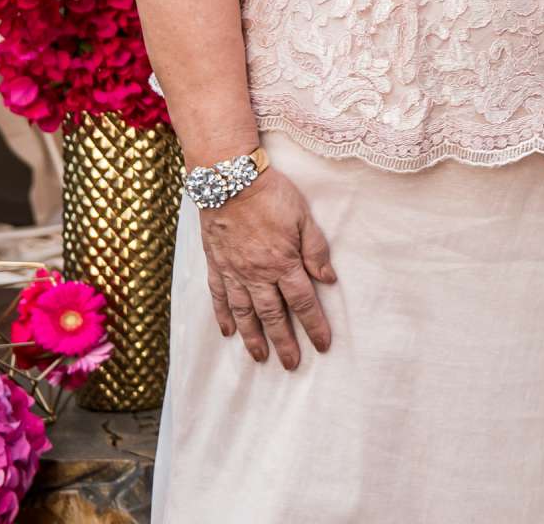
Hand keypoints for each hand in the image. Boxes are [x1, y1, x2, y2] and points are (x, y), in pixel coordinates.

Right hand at [195, 170, 335, 368]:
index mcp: (282, 263)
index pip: (302, 302)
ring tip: (260, 358)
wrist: (229, 180)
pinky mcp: (215, 265)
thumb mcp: (304, 217)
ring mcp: (232, 272)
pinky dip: (224, 316)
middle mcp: (256, 274)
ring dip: (253, 338)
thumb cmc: (271, 195)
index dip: (314, 325)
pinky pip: (218, 297)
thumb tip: (328, 280)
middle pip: (273, 316)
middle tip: (291, 364)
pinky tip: (228, 332)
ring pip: (244, 313)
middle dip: (284, 342)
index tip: (323, 345)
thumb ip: (316, 250)